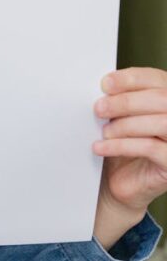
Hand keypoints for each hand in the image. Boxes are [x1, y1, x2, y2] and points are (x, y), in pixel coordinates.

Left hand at [93, 67, 166, 247]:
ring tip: (104, 131)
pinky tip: (101, 147)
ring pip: (160, 123)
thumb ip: (120, 97)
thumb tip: (106, 84)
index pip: (156, 79)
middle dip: (126, 101)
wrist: (121, 181)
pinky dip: (121, 145)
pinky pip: (150, 148)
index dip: (131, 79)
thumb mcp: (120, 116)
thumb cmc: (122, 144)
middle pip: (161, 99)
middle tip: (99, 108)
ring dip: (125, 125)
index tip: (106, 83)